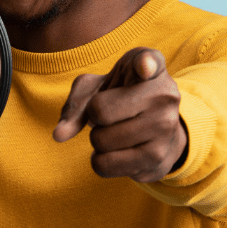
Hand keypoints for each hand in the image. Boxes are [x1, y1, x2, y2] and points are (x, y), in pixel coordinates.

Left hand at [54, 47, 187, 182]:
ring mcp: (167, 128)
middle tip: (111, 116)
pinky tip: (119, 151)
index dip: (144, 64)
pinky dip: (101, 161)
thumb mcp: (98, 88)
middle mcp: (165, 95)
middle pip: (100, 113)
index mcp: (151, 66)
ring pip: (101, 143)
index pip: (148, 61)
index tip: (144, 67)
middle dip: (93, 118)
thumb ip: (76, 103)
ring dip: (97, 141)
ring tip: (116, 132)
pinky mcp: (159, 159)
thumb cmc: (121, 99)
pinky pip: (106, 166)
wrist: (160, 127)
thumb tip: (60, 134)